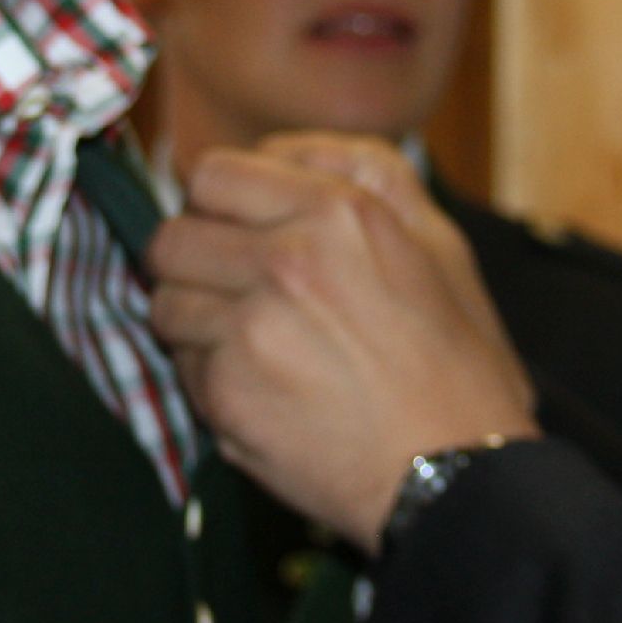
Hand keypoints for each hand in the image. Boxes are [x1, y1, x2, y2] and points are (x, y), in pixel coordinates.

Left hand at [150, 134, 538, 545]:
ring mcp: (249, 327)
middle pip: (173, 237)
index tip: (233, 233)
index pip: (212, 174)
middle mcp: (286, 258)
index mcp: (338, 210)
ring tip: (249, 347)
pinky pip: (181, 367)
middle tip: (232, 293)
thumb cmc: (455, 362)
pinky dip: (210, 379)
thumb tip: (280, 150)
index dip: (218, 206)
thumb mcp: (438, 244)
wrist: (455, 472)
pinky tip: (261, 392)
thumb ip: (368, 175)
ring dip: (195, 323)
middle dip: (195, 264)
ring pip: (165, 303)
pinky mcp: (226, 393)